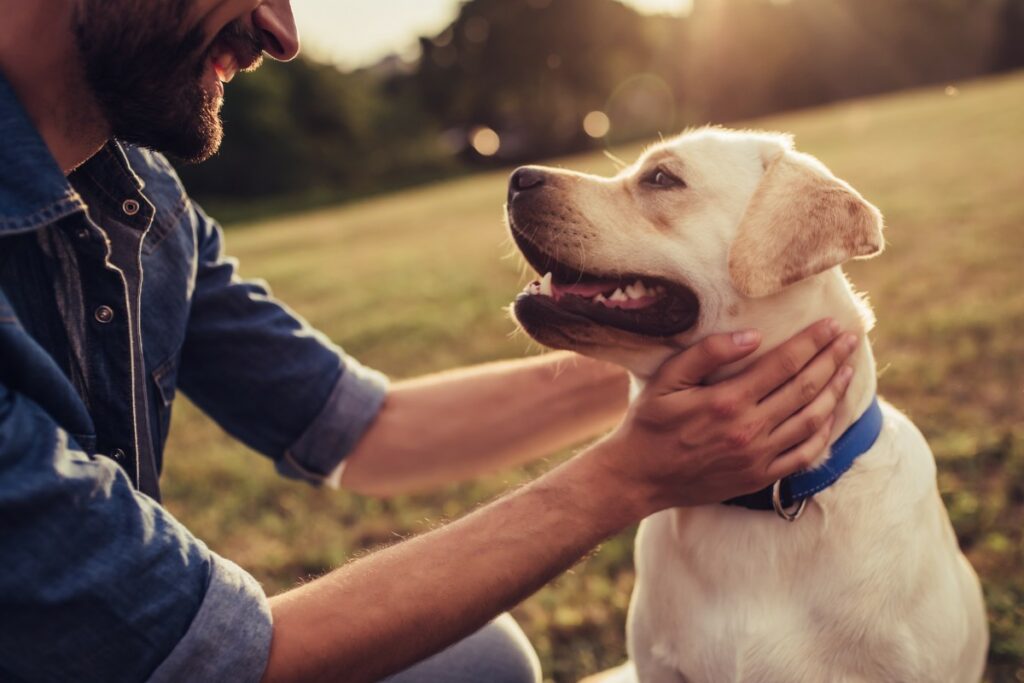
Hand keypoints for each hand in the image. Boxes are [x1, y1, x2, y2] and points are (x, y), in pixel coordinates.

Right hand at [587, 319, 857, 514]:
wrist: (639, 477)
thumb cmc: (650, 423)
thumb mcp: (667, 380)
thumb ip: (707, 354)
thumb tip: (752, 336)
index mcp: (727, 401)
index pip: (784, 364)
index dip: (812, 342)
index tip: (832, 325)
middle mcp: (749, 429)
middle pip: (805, 388)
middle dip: (832, 360)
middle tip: (850, 339)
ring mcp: (758, 456)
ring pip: (811, 420)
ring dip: (834, 392)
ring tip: (848, 369)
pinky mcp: (760, 477)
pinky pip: (804, 454)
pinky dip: (824, 432)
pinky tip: (831, 414)